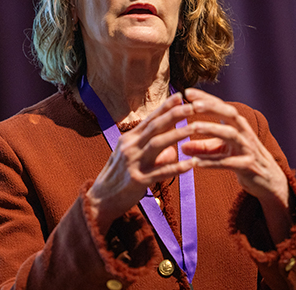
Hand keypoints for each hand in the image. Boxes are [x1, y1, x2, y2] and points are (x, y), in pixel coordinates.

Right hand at [86, 92, 197, 233]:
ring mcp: (133, 163)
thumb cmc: (118, 177)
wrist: (100, 200)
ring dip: (178, 134)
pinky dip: (176, 167)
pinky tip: (191, 163)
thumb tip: (172, 147)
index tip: (180, 96)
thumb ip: (148, 148)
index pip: (149, 120)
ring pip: (158, 144)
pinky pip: (161, 172)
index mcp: (128, 139)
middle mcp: (130, 147)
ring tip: (195, 128)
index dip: (165, 107)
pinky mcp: (138, 180)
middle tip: (192, 106)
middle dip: (174, 115)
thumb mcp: (128, 157)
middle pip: (155, 127)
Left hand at [180, 88, 292, 241]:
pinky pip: (228, 162)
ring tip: (193, 127)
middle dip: (211, 107)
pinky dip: (211, 162)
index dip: (206, 98)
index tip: (187, 91)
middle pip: (229, 114)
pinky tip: (195, 162)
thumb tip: (181, 146)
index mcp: (238, 126)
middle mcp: (245, 133)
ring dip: (211, 129)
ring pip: (230, 134)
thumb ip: (203, 148)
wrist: (269, 182)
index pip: (222, 106)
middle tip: (192, 104)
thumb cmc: (244, 161)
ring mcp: (248, 149)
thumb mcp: (222, 152)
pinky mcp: (248, 166)